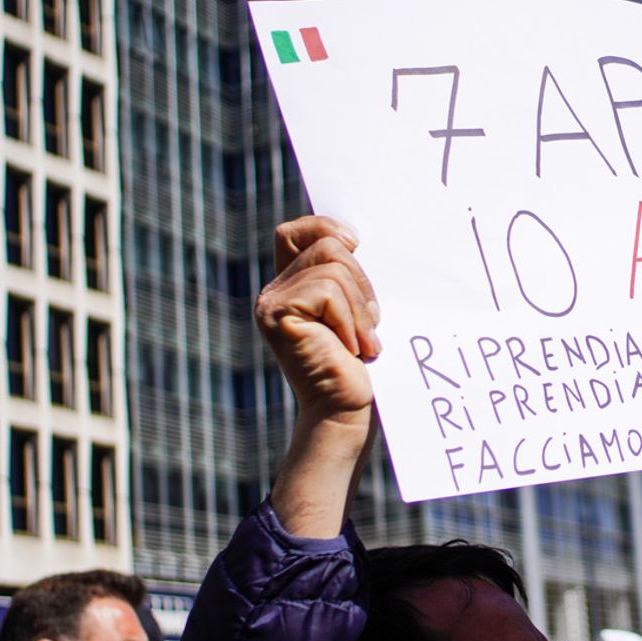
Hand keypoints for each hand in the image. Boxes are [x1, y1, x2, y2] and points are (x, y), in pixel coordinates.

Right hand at [256, 216, 380, 537]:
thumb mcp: (358, 313)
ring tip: (362, 342)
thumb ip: (349, 280)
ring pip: (332, 266)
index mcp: (293, 286)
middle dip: (362, 282)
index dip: (326, 227)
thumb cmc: (360, 368)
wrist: (347, 413)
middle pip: (328, 246)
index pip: (297, 232)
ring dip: (360, 307)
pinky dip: (349, 319)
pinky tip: (350, 349)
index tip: (356, 246)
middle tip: (370, 324)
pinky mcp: (277, 315)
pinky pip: (327, 291)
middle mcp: (274, 291)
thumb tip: (357, 239)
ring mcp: (271, 303)